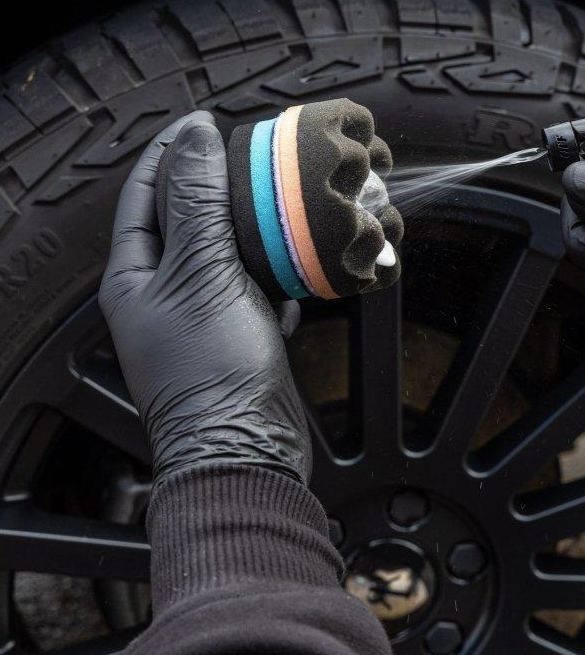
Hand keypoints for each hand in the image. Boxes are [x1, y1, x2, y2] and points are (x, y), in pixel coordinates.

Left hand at [100, 111, 309, 483]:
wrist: (246, 450)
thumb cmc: (211, 372)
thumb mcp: (203, 275)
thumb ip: (199, 205)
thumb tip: (196, 138)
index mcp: (134, 276)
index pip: (145, 193)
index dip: (173, 153)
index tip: (206, 121)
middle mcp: (163, 293)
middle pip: (190, 220)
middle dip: (223, 190)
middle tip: (255, 159)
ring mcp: (204, 316)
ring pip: (231, 255)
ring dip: (258, 235)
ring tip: (286, 210)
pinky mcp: (242, 337)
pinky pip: (260, 290)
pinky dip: (279, 279)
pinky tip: (298, 278)